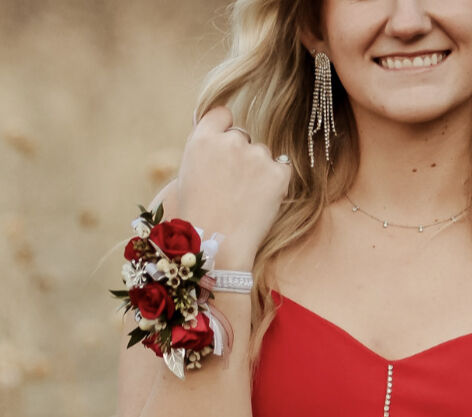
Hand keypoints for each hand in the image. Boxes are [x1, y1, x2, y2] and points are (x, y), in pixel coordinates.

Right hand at [176, 107, 292, 269]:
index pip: (222, 114)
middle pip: (243, 136)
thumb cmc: (198, 218)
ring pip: (263, 154)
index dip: (224, 130)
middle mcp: (231, 141)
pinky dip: (277, 183)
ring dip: (258, 171)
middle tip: (232, 188)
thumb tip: (222, 131)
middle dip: (241, 156)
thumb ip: (205, 149)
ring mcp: (256, 156)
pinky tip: (262, 202)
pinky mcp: (277, 174)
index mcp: (203, 139)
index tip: (225, 148)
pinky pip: (283, 169)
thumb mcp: (188, 175)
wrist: (216, 248)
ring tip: (244, 201)